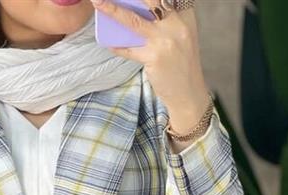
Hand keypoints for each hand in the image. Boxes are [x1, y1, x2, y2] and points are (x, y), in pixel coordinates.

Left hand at [89, 0, 211, 136]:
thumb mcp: (181, 36)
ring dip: (112, 10)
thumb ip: (166, 21)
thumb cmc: (181, 65)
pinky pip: (128, 49)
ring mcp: (165, 41)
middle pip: (150, 0)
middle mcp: (176, 24)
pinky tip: (108, 43)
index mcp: (185, 16)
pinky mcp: (154, 58)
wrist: (189, 93)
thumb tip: (137, 10)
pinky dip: (117, 46)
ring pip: (133, 21)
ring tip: (98, 2)